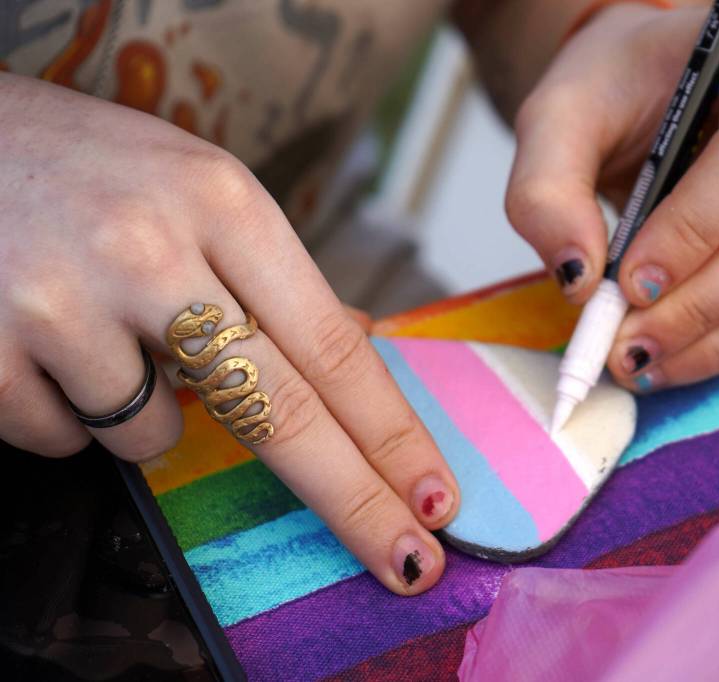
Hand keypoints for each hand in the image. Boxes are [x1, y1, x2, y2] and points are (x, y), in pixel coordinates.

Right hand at [0, 74, 457, 594]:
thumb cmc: (87, 165)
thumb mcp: (199, 189)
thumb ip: (274, 274)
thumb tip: (359, 343)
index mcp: (224, 203)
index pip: (331, 345)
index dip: (391, 432)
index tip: (435, 492)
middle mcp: (152, 250)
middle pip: (281, 413)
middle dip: (354, 499)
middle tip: (408, 558)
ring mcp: (66, 300)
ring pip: (152, 436)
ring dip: (144, 415)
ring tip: (102, 331)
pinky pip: (64, 441)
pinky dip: (69, 415)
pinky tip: (48, 344)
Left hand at [506, 0, 718, 390]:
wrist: (652, 89)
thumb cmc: (615, 88)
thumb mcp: (558, 117)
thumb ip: (547, 188)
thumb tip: (579, 280)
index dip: (696, 228)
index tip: (629, 281)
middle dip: (703, 300)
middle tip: (626, 342)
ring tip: (643, 360)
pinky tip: (678, 355)